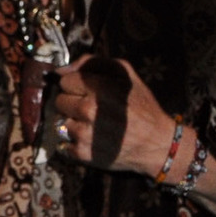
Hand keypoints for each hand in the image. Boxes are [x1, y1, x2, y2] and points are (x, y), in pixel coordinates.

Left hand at [46, 55, 175, 174]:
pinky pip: (63, 142)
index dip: (76, 85)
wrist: (156, 144)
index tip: (88, 92)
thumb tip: (61, 70)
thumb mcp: (125, 76)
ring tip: (93, 126)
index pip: (65, 81)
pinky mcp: (81, 153)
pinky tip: (92, 140)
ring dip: (74, 123)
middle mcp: (89, 110)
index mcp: (100, 89)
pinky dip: (74, 142)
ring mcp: (83, 133)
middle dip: (73, 103)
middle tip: (91, 110)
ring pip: (60, 122)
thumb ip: (93, 64)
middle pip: (59, 101)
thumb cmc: (141, 107)